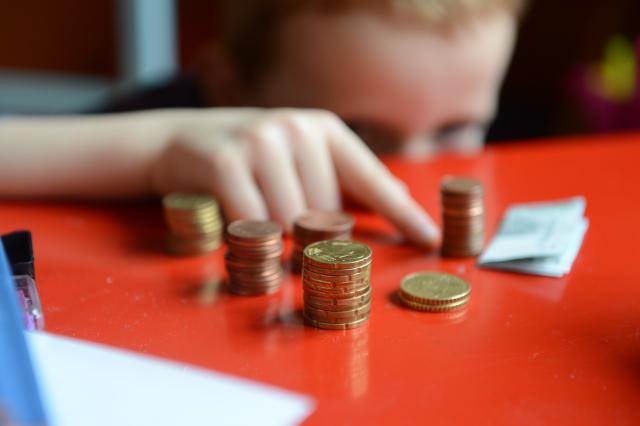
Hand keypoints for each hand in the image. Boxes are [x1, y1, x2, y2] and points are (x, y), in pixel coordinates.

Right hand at [151, 108, 440, 248]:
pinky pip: (252, 222)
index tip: (430, 240)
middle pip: (326, 212)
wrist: (180, 140)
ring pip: (290, 222)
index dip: (402, 213)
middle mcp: (296, 129)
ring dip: (281, 243)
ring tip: (264, 236)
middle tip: (293, 244)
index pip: (371, 178)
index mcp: (322, 129)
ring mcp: (260, 141)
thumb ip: (343, 177)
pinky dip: (250, 239)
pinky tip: (242, 234)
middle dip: (314, 240)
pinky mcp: (225, 161)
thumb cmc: (249, 157)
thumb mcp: (300, 157)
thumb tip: (395, 195)